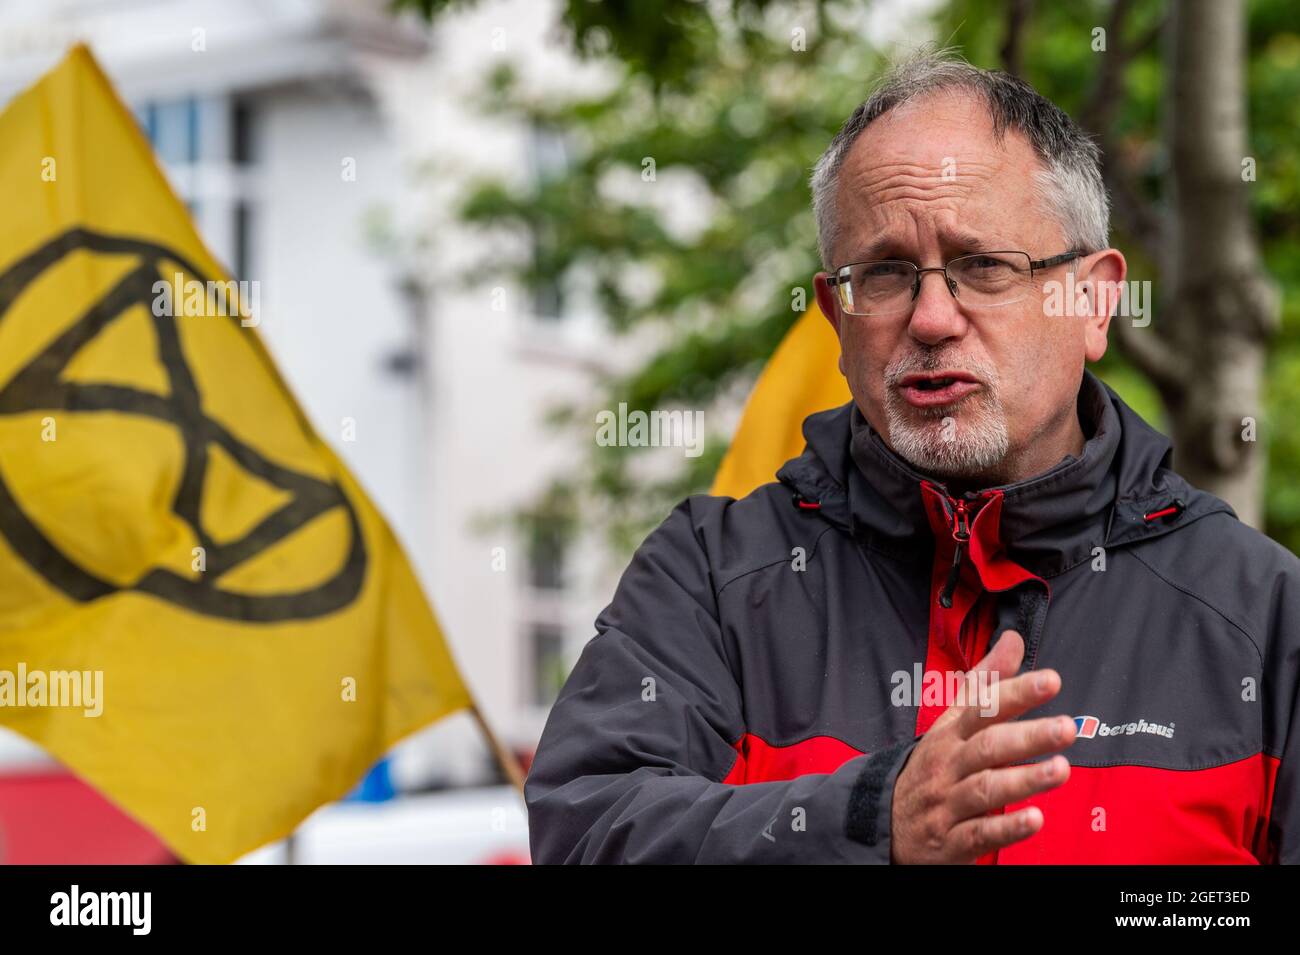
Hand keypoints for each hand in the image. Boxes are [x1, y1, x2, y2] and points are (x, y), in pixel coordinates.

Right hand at [889, 629, 1075, 862]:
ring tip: (1061, 769)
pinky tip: (1035, 820)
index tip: (1050, 681)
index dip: (1016, 693)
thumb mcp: (950, 722)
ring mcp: (949, 803)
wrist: (886, 823)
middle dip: (1028, 736)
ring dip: (1025, 779)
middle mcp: (949, 765)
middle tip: (1066, 727)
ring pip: (986, 788)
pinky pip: (980, 833)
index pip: (983, 708)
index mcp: (950, 734)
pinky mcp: (953, 840)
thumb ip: (985, 683)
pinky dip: (1007, 827)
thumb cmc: (931, 767)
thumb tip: (1012, 641)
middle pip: (988, 746)